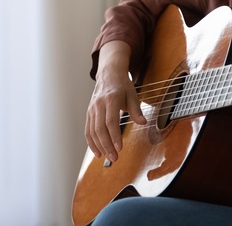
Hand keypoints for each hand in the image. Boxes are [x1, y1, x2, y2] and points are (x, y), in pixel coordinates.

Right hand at [85, 41, 146, 162]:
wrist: (109, 73)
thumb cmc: (122, 85)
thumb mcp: (133, 94)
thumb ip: (136, 110)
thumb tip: (143, 122)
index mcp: (111, 99)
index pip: (111, 121)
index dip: (114, 136)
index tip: (119, 148)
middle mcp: (99, 104)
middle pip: (100, 128)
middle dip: (106, 145)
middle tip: (114, 157)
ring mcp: (92, 109)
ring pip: (92, 131)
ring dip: (99, 146)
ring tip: (107, 157)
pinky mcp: (89, 113)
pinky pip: (88, 130)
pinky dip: (91, 142)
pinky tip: (97, 152)